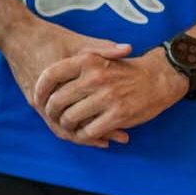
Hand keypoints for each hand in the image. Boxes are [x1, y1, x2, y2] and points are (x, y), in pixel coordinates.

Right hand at [0, 18, 132, 146]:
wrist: (16, 36)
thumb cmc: (48, 38)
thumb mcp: (77, 41)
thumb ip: (102, 48)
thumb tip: (128, 49)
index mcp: (61, 85)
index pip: (85, 115)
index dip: (106, 125)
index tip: (125, 130)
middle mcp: (47, 98)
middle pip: (75, 127)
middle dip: (99, 134)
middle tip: (121, 137)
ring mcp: (38, 102)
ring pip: (63, 128)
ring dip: (84, 134)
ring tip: (107, 139)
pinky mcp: (34, 102)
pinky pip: (54, 121)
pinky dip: (71, 127)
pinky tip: (86, 128)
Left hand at [36, 46, 185, 145]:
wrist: (159, 78)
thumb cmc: (125, 69)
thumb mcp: (100, 58)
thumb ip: (75, 67)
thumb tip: (44, 79)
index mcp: (87, 61)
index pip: (50, 75)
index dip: (40, 89)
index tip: (37, 98)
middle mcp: (94, 78)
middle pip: (57, 101)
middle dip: (52, 112)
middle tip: (54, 116)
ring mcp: (106, 97)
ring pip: (70, 119)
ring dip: (67, 126)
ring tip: (70, 126)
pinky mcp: (117, 115)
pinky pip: (89, 132)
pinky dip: (84, 136)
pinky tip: (86, 134)